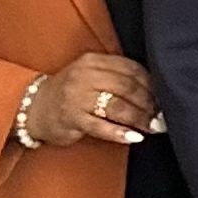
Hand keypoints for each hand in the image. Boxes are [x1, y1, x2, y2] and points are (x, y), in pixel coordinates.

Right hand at [21, 53, 159, 147]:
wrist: (33, 107)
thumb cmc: (70, 93)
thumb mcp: (90, 76)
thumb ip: (116, 78)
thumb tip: (154, 94)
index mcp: (94, 60)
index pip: (131, 69)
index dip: (152, 85)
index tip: (164, 98)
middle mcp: (85, 75)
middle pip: (127, 87)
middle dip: (149, 103)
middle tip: (161, 116)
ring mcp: (77, 96)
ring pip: (117, 106)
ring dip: (139, 118)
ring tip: (152, 127)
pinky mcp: (71, 117)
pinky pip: (100, 126)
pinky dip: (119, 132)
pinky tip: (133, 137)